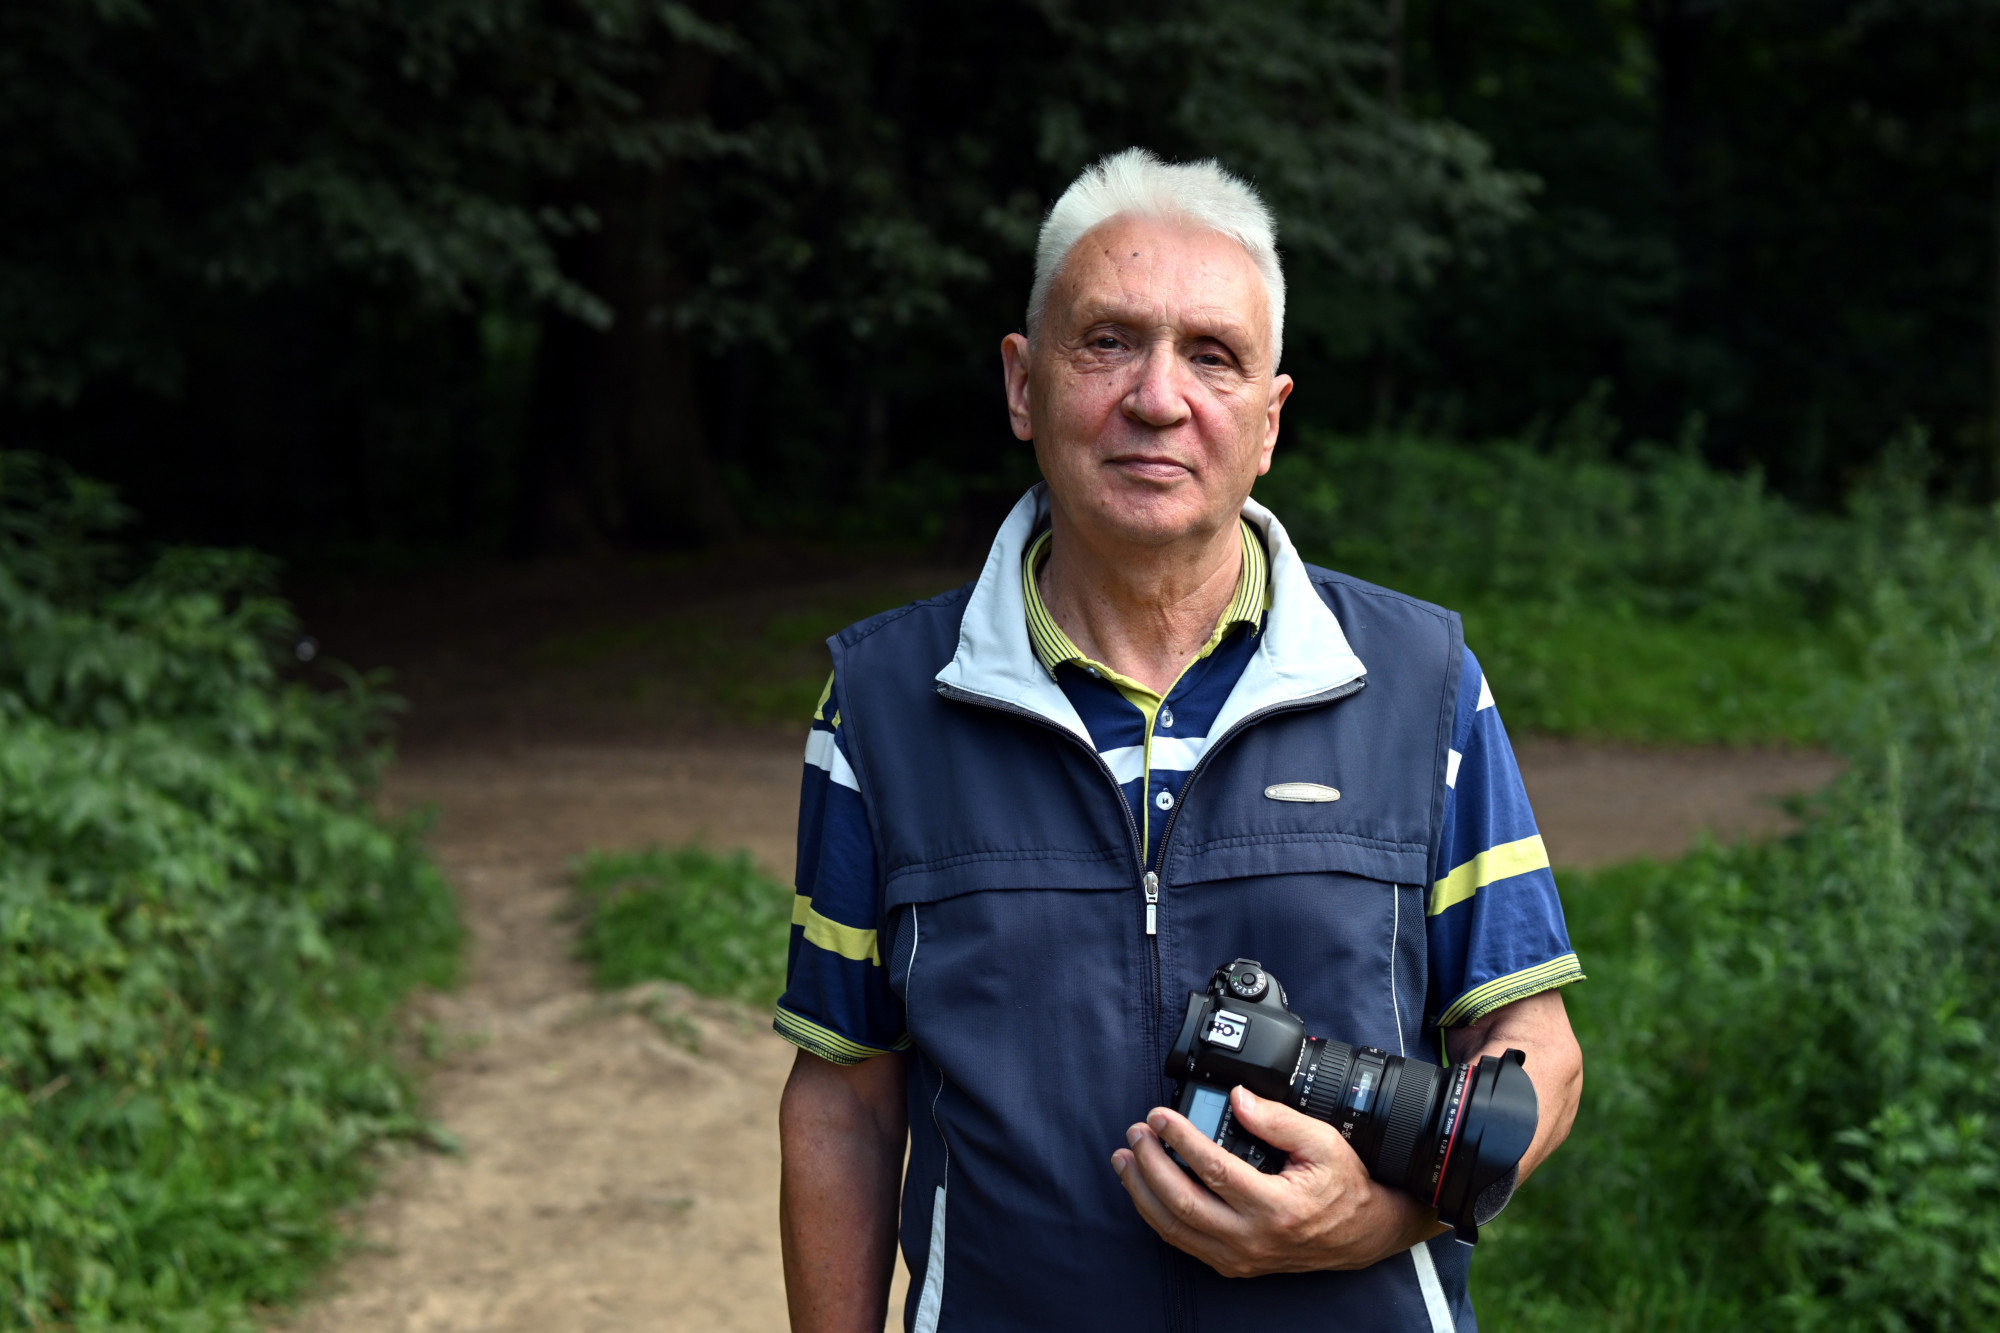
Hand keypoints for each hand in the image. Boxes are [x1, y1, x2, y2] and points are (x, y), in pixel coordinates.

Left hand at [1109, 1086, 1443, 1276]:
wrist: (1363, 1234)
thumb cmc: (1345, 1187)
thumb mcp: (1323, 1142)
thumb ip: (1279, 1119)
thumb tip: (1238, 1098)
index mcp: (1275, 1206)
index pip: (1212, 1169)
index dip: (1180, 1139)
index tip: (1160, 1116)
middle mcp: (1252, 1238)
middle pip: (1181, 1203)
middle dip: (1150, 1164)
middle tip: (1137, 1133)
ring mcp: (1240, 1257)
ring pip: (1174, 1228)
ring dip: (1142, 1191)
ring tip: (1126, 1158)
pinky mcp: (1233, 1264)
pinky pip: (1183, 1242)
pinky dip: (1156, 1214)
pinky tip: (1144, 1188)